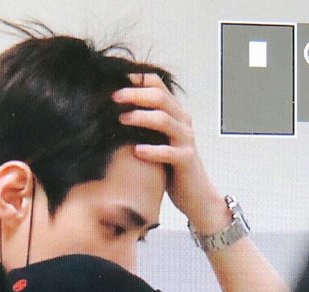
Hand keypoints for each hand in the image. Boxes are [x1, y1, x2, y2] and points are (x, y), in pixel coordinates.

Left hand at [112, 73, 227, 229]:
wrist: (195, 194)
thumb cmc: (171, 168)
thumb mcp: (157, 141)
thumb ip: (144, 125)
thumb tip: (112, 112)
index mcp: (176, 113)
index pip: (157, 85)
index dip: (136, 80)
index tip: (113, 81)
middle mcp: (183, 122)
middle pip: (159, 97)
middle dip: (134, 95)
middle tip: (113, 98)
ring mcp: (186, 140)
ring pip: (164, 120)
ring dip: (140, 118)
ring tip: (121, 120)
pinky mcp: (186, 160)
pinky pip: (169, 152)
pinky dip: (151, 150)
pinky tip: (136, 151)